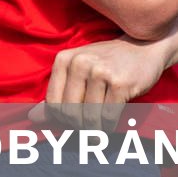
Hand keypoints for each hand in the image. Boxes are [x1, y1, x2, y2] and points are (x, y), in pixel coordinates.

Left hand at [28, 37, 176, 130]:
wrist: (145, 47)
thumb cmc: (108, 62)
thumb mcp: (79, 70)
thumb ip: (57, 93)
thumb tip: (32, 117)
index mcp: (64, 59)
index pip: (53, 103)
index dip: (62, 118)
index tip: (73, 121)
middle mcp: (79, 63)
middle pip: (69, 112)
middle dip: (79, 126)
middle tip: (88, 128)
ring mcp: (100, 72)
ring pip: (88, 117)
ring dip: (94, 129)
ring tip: (98, 129)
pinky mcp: (119, 84)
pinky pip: (107, 117)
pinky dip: (107, 126)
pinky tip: (110, 124)